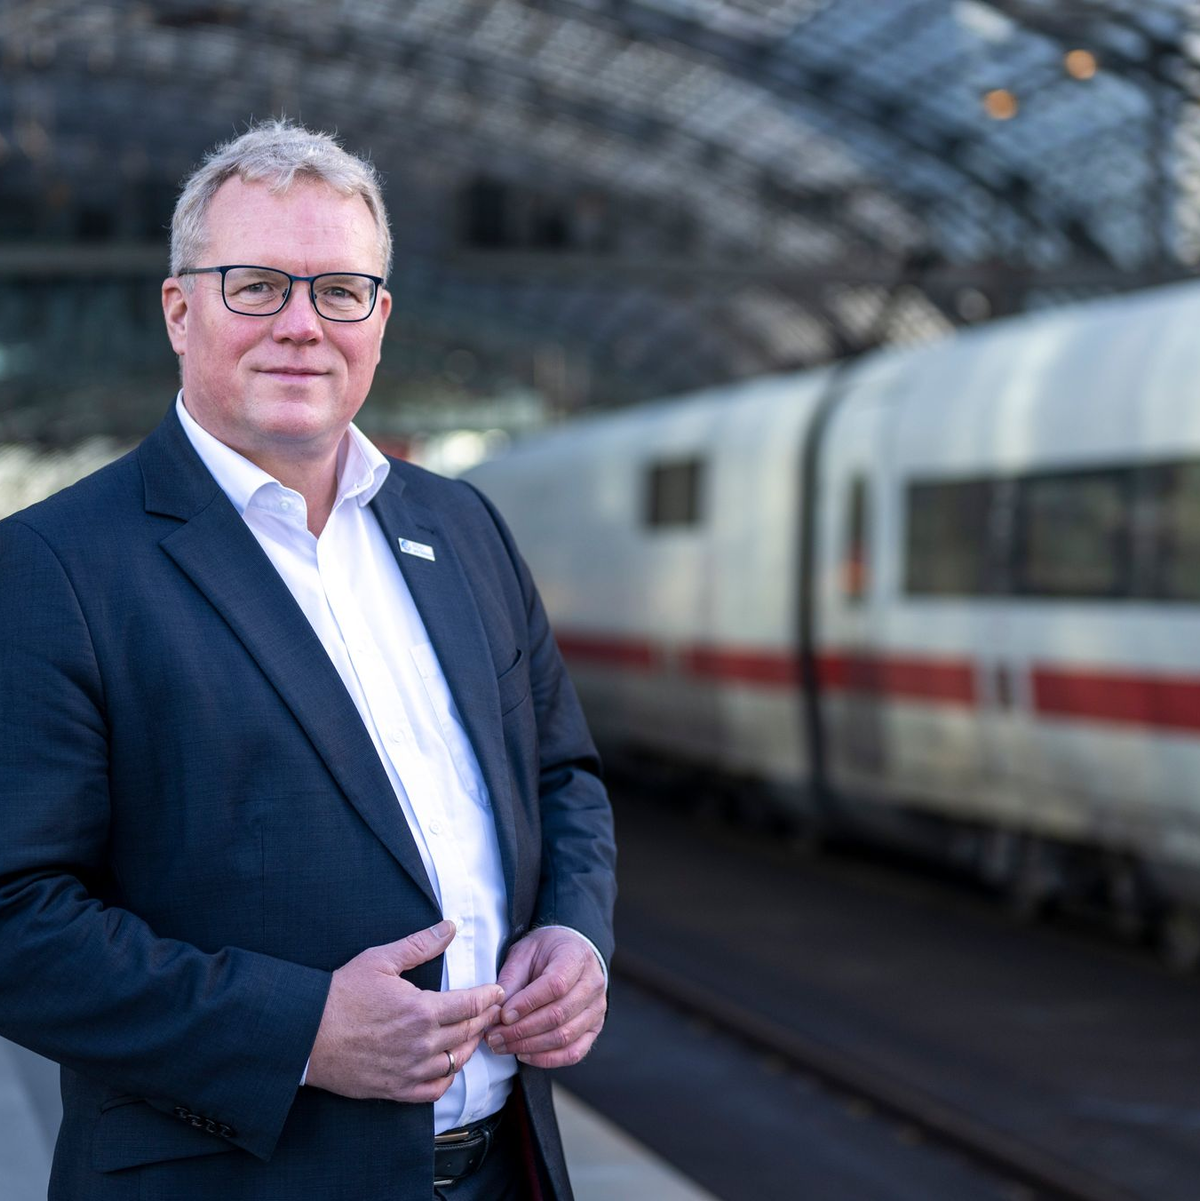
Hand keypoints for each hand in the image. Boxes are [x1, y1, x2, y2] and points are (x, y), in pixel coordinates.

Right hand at [305, 919, 503, 1102]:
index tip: (498, 990)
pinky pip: (435, 1089)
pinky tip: (450, 1063)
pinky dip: (449, 1076)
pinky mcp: (396, 1089)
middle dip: (485, 1017)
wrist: (307, 1035)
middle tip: (493, 1008)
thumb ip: (420, 944)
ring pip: (456, 1061)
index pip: (470, 1004)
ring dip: (470, 1045)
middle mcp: (422, 1043)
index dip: (489, 996)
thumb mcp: (381, 959)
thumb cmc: (341, 995)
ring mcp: (410, 1069)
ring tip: (475, 1032)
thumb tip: (450, 927)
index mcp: (421, 1010)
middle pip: (468, 1031)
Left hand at [488, 928, 606, 1067]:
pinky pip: (574, 1052)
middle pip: (559, 1015)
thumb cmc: (546, 951)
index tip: (503, 1015)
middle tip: (494, 1036)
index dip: (527, 1003)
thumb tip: (498, 1011)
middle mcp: (592, 984)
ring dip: (529, 1046)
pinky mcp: (594, 1028)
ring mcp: (597, 1008)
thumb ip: (512, 978)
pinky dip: (547, 1059)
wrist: (571, 952)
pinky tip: (524, 1054)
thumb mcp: (525, 952)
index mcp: (576, 957)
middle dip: (521, 1030)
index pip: (555, 985)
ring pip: (565, 1037)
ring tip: (503, 1045)